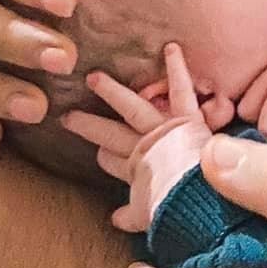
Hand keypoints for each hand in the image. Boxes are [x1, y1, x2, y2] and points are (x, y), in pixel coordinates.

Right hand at [65, 45, 233, 233]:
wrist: (200, 202)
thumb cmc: (179, 211)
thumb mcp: (150, 216)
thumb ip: (133, 215)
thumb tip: (115, 220)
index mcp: (137, 171)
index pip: (112, 161)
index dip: (104, 157)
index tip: (96, 153)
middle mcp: (144, 148)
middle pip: (110, 134)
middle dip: (89, 125)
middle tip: (67, 116)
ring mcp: (162, 131)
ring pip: (131, 106)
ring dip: (112, 92)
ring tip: (93, 77)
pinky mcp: (184, 120)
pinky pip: (181, 91)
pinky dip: (177, 69)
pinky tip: (172, 47)